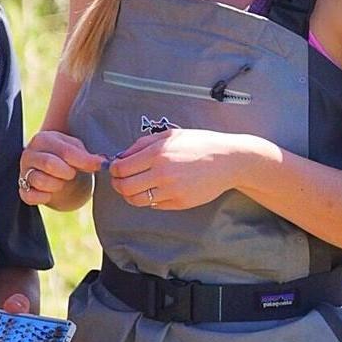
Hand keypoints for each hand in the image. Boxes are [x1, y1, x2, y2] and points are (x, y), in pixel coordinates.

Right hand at [18, 130, 104, 206]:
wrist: (56, 176)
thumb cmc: (67, 160)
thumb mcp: (77, 152)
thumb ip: (87, 157)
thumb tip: (101, 163)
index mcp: (43, 139)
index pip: (65, 151)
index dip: (84, 161)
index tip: (98, 166)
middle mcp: (29, 154)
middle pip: (50, 164)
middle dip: (67, 172)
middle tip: (72, 174)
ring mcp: (23, 172)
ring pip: (40, 180)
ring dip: (57, 185)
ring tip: (61, 182)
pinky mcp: (22, 190)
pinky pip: (30, 196)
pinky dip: (44, 197)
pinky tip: (51, 193)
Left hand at [108, 129, 265, 210]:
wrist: (228, 160)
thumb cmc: (199, 144)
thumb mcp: (170, 135)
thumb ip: (143, 144)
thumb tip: (122, 156)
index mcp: (157, 153)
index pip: (121, 168)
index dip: (113, 170)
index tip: (115, 169)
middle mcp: (162, 173)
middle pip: (124, 187)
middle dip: (117, 184)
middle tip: (120, 180)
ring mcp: (171, 190)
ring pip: (136, 200)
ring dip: (129, 195)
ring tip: (134, 188)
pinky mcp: (179, 202)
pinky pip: (154, 205)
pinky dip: (149, 199)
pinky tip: (155, 190)